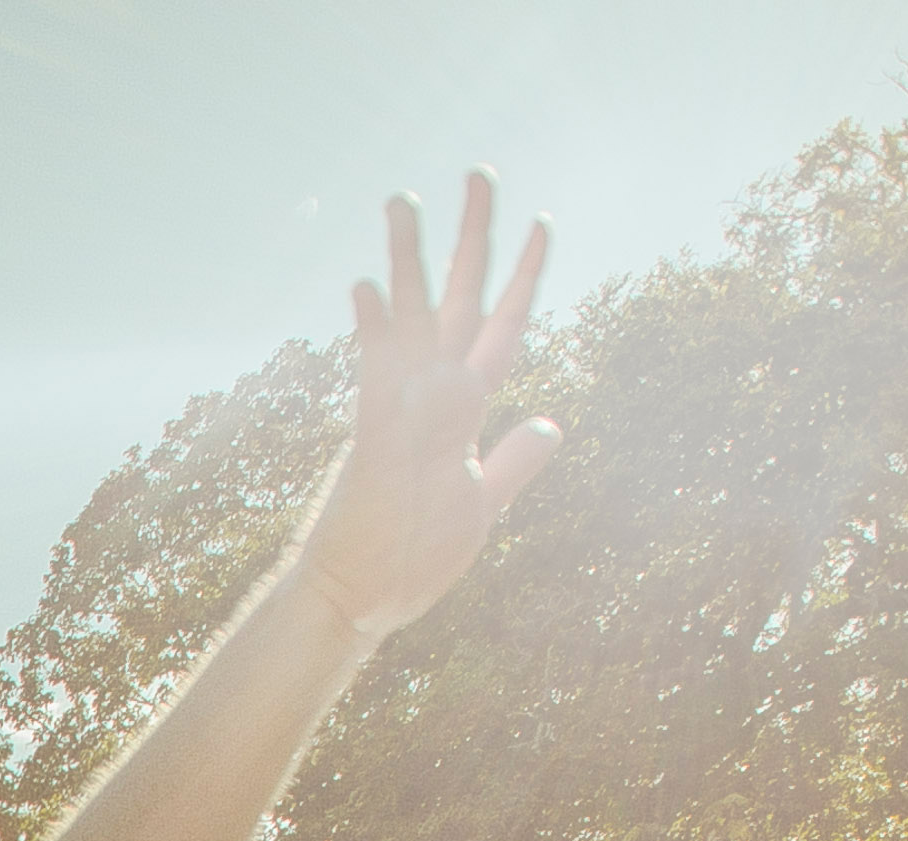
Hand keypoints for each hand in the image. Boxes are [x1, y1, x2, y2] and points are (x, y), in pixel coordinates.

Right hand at [287, 172, 555, 643]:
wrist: (357, 601)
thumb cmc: (411, 558)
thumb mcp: (482, 506)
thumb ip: (514, 461)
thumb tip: (550, 424)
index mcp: (464, 411)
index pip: (501, 328)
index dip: (524, 276)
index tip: (541, 221)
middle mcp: (432, 398)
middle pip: (459, 302)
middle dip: (472, 238)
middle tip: (480, 171)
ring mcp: (401, 415)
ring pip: (411, 324)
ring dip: (409, 261)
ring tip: (401, 200)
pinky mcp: (376, 444)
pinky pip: (378, 383)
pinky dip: (376, 335)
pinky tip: (366, 288)